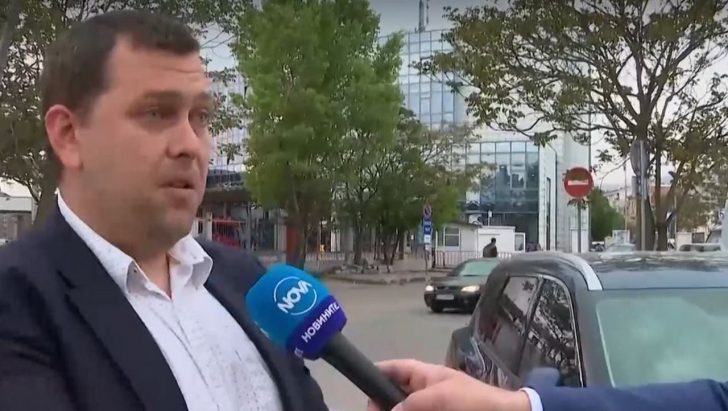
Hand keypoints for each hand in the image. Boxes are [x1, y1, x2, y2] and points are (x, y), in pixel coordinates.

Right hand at [366, 359, 531, 410]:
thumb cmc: (474, 401)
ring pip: (405, 409)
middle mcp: (425, 391)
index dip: (377, 373)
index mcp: (425, 375)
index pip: (394, 369)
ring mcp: (432, 407)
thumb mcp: (441, 395)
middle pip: (394, 395)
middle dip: (383, 404)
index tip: (362, 386)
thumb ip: (412, 402)